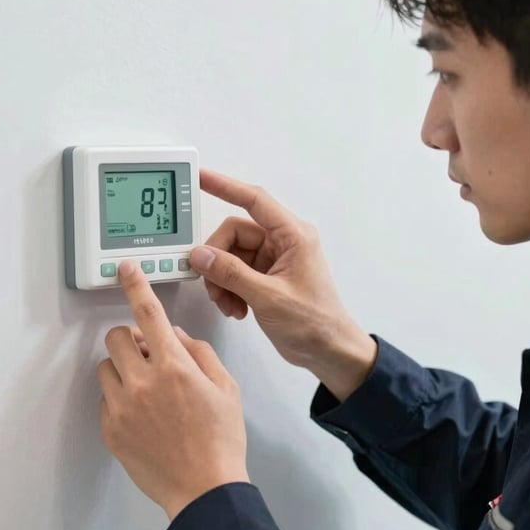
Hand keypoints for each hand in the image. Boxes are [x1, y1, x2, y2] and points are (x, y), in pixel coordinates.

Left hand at [97, 260, 248, 521]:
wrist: (204, 489)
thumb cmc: (221, 440)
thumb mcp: (226, 387)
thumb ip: (199, 353)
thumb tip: (173, 335)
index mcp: (175, 367)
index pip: (149, 314)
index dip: (136, 286)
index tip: (126, 271)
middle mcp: (143, 383)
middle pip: (116, 337)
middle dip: (131, 338)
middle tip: (149, 353)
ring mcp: (123, 408)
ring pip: (106, 367)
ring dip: (124, 368)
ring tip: (147, 388)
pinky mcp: (111, 430)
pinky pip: (105, 398)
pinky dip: (121, 396)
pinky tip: (145, 414)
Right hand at [188, 169, 376, 401]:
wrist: (329, 351)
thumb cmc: (314, 322)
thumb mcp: (268, 297)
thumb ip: (231, 273)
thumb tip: (200, 255)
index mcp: (293, 235)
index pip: (254, 200)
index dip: (225, 186)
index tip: (201, 178)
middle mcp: (283, 242)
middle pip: (234, 235)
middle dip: (218, 261)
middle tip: (214, 288)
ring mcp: (274, 260)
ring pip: (231, 256)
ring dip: (222, 280)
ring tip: (228, 305)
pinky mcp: (267, 277)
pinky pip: (236, 273)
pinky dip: (229, 289)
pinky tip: (236, 309)